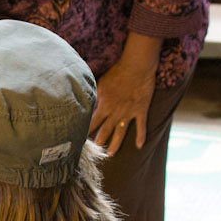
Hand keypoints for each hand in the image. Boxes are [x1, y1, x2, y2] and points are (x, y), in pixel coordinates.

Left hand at [88, 34, 159, 155]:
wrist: (137, 66)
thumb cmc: (117, 73)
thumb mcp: (100, 84)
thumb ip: (93, 96)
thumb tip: (84, 104)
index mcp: (103, 106)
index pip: (92, 123)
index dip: (85, 133)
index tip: (80, 141)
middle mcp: (115, 112)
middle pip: (105, 131)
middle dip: (98, 142)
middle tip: (93, 152)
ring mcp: (129, 113)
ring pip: (120, 132)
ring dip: (115, 144)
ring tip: (110, 154)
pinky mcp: (141, 110)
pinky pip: (141, 126)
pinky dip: (141, 136)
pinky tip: (140, 146)